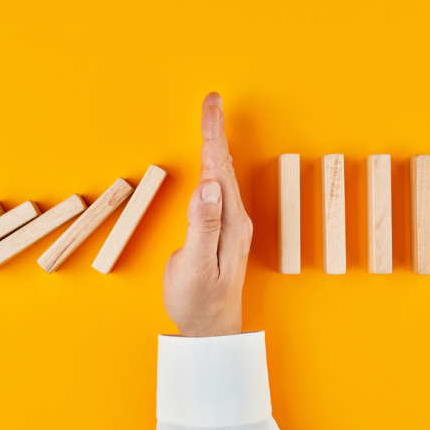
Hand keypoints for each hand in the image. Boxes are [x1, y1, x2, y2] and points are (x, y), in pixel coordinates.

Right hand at [162, 93, 252, 336]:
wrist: (211, 328)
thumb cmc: (199, 300)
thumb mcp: (194, 265)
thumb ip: (201, 225)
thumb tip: (207, 186)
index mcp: (229, 221)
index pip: (219, 168)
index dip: (213, 134)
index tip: (211, 105)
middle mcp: (235, 218)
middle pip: (224, 165)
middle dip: (217, 130)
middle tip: (212, 101)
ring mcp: (231, 224)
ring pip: (223, 174)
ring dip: (217, 144)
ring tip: (212, 120)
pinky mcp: (223, 231)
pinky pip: (219, 188)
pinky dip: (214, 165)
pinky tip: (212, 161)